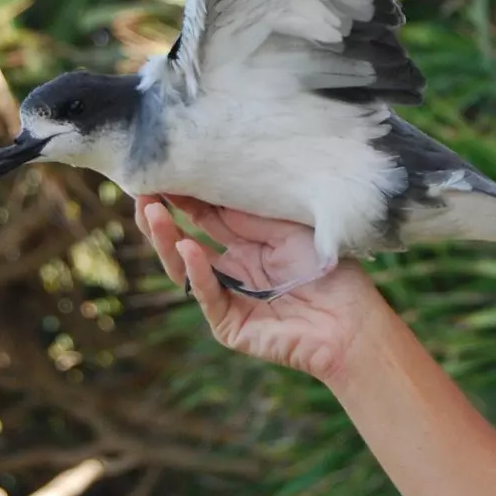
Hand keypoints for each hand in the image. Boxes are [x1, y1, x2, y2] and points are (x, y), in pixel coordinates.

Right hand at [134, 194, 388, 385]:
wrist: (352, 320)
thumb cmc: (329, 269)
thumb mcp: (287, 227)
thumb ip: (248, 212)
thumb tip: (208, 185)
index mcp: (247, 244)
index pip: (205, 216)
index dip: (183, 197)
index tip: (163, 171)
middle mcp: (233, 269)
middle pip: (186, 238)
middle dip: (162, 216)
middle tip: (142, 191)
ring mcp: (228, 297)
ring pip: (185, 266)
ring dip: (165, 239)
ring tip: (151, 213)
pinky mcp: (229, 325)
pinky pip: (207, 294)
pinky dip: (196, 271)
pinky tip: (187, 247)